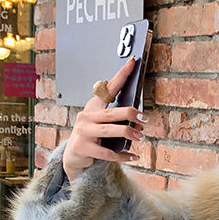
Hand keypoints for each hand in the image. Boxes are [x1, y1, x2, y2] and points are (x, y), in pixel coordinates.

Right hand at [63, 57, 147, 181]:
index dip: (121, 75)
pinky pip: (107, 152)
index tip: (133, 62)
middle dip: (130, 114)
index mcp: (93, 107)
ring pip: (110, 130)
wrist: (74, 157)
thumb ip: (116, 121)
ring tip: (140, 137)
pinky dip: (122, 155)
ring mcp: (83, 131)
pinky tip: (132, 156)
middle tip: (144, 119)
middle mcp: (86, 116)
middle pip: (112, 112)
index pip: (108, 88)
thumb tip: (138, 123)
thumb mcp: (102, 125)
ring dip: (128, 133)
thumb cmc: (91, 137)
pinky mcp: (83, 147)